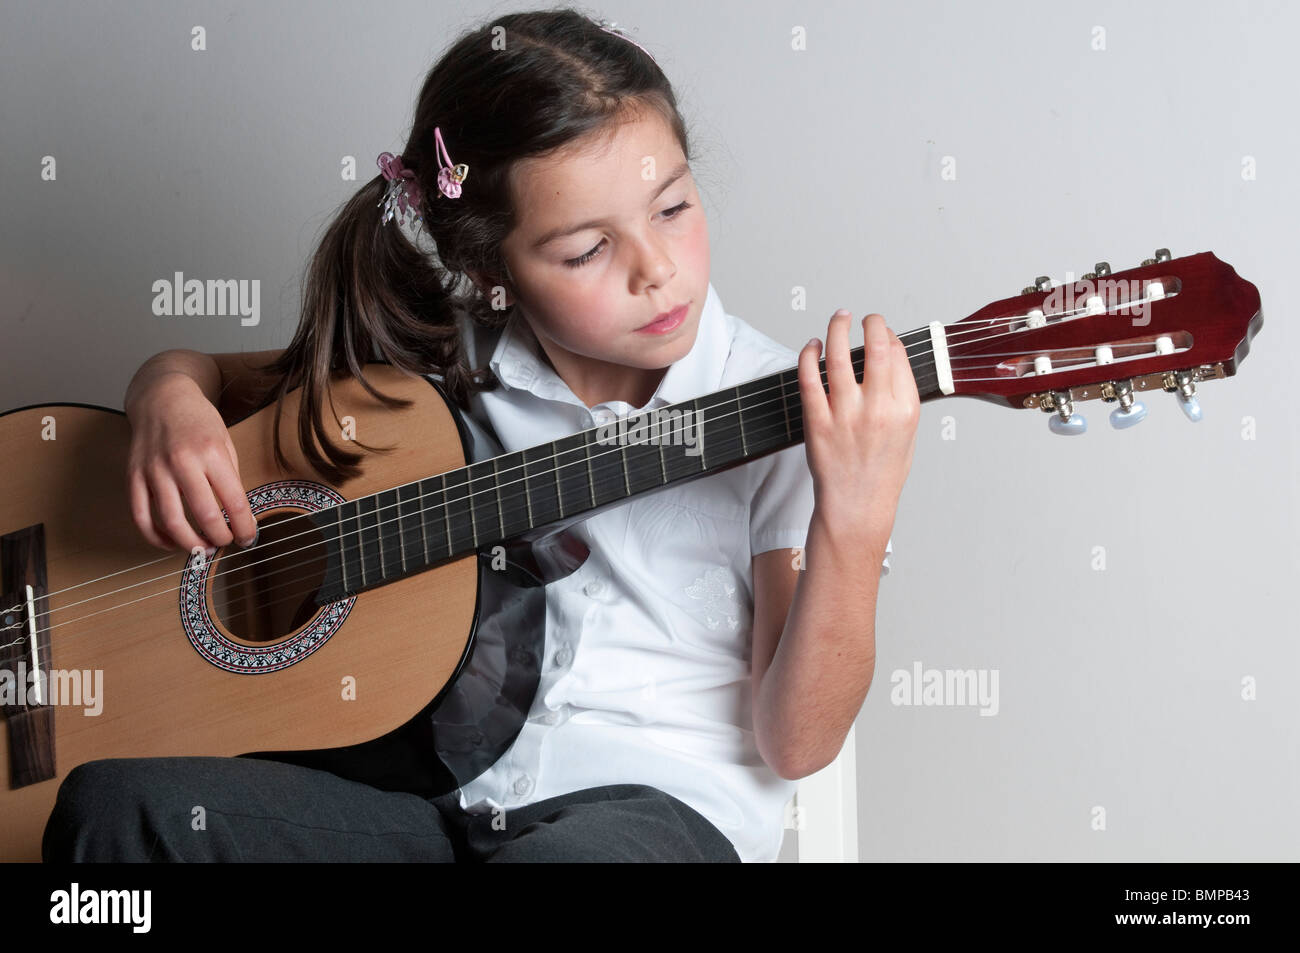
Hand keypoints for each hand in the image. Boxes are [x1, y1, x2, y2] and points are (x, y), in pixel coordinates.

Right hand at [125, 374, 258, 551]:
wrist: (162, 399)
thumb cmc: (199, 422)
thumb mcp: (226, 443)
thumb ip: (230, 477)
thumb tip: (238, 516)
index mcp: (212, 453)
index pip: (234, 501)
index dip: (245, 527)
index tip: (249, 538)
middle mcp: (182, 462)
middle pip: (204, 515)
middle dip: (220, 537)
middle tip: (227, 543)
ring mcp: (155, 470)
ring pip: (171, 521)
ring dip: (190, 543)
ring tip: (203, 548)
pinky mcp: (134, 477)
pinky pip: (141, 516)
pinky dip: (156, 536)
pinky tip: (171, 542)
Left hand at [796, 310, 919, 533]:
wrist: (857, 505)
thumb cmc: (883, 470)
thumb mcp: (909, 431)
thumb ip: (902, 394)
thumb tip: (890, 353)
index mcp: (904, 409)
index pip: (898, 355)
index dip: (888, 335)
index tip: (881, 331)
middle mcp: (877, 409)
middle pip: (875, 347)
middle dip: (870, 323)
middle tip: (863, 317)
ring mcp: (845, 415)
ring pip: (838, 355)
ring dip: (837, 328)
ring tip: (838, 319)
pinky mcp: (817, 423)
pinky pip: (809, 378)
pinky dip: (809, 355)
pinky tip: (812, 346)